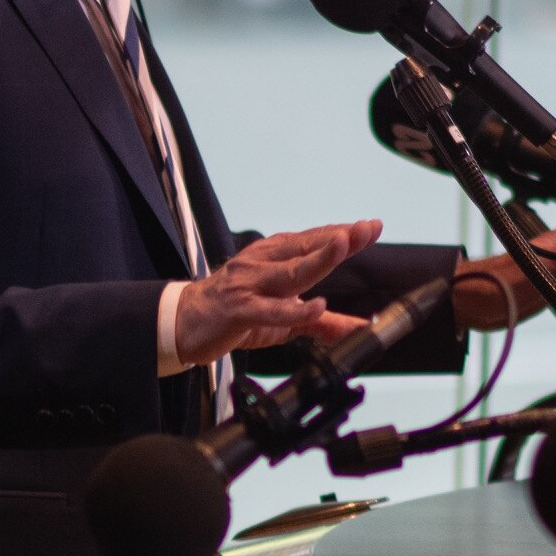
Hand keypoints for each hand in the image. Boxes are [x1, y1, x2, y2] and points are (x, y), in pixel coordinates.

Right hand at [167, 218, 379, 367]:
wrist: (184, 322)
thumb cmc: (234, 312)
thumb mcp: (283, 317)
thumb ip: (322, 322)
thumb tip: (360, 329)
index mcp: (274, 257)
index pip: (313, 241)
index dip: (343, 233)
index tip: (372, 226)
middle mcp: (263, 263)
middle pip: (306, 248)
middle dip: (338, 238)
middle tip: (366, 229)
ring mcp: (250, 285)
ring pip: (290, 271)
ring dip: (318, 259)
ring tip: (343, 246)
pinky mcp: (239, 310)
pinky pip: (269, 309)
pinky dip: (292, 309)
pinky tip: (314, 307)